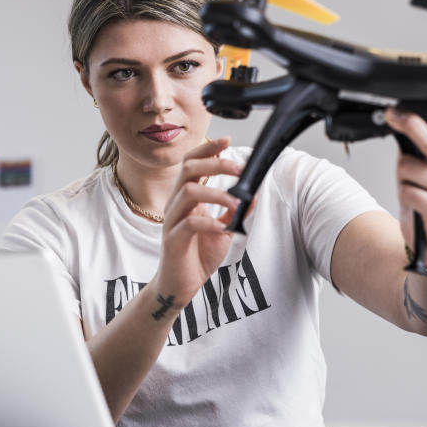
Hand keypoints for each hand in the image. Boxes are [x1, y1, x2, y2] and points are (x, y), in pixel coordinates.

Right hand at [152, 137, 243, 306]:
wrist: (181, 285)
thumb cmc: (198, 255)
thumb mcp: (223, 229)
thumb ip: (235, 211)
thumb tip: (255, 194)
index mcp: (185, 197)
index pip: (191, 163)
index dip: (207, 149)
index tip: (227, 141)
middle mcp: (175, 204)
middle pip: (188, 169)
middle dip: (215, 164)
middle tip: (239, 169)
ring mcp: (172, 221)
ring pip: (188, 192)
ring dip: (217, 193)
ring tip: (237, 203)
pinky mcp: (173, 240)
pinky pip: (189, 223)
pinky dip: (210, 223)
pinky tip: (225, 229)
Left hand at [384, 98, 426, 262]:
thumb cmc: (424, 196)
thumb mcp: (420, 165)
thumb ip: (418, 144)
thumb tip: (402, 117)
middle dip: (412, 126)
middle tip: (395, 115)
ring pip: (413, 168)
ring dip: (403, 175)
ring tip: (411, 184)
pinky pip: (411, 191)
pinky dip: (405, 194)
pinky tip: (414, 201)